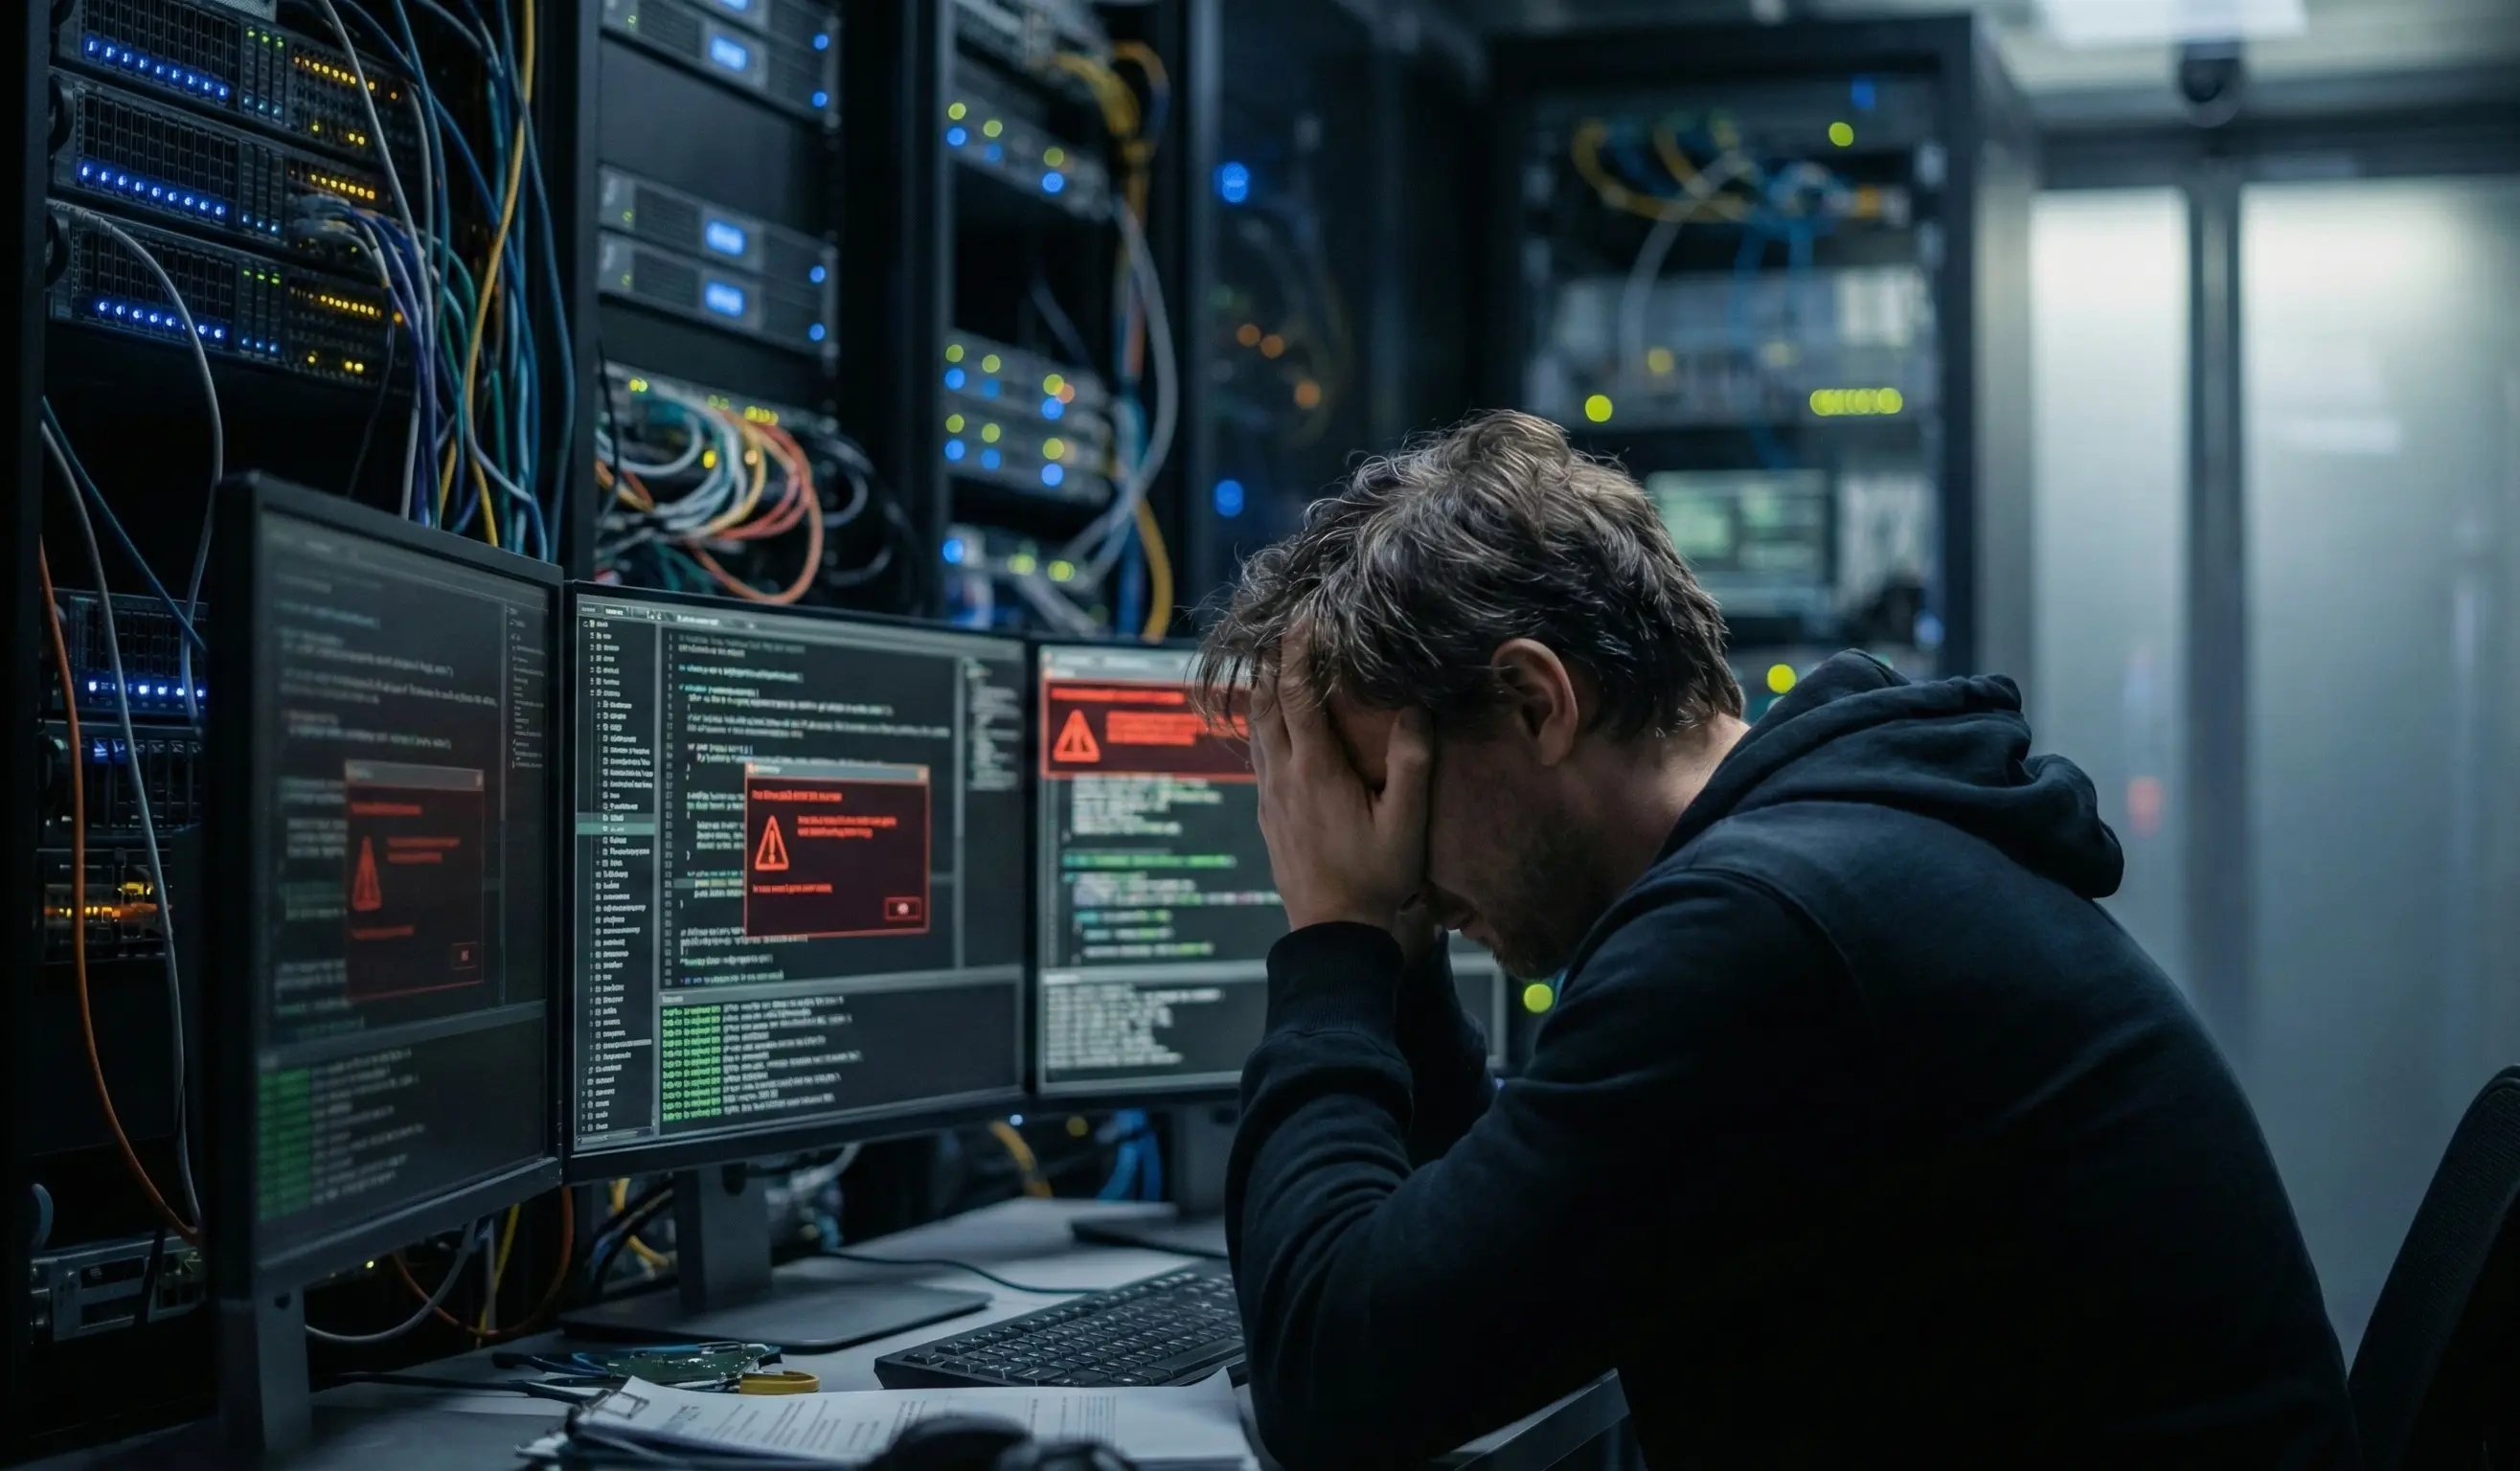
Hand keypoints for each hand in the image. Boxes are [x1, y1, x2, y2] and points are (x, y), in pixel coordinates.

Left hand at [1248, 635, 1432, 941]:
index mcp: (1315, 770)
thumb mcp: (1406, 823)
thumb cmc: (1375, 879)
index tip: (1304, 617)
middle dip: (1273, 660)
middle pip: (1264, 701)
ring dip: (1263, 689)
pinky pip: (1258, 753)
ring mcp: (1269, 794)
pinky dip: (1263, 722)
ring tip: (1275, 659)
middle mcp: (1283, 775)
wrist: (1333, 932)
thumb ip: (1413, 764)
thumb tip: (1416, 708)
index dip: (1297, 651)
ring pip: (1255, 727)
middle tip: (1285, 625)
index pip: (1296, 694)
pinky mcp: (1267, 812)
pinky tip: (1275, 720)